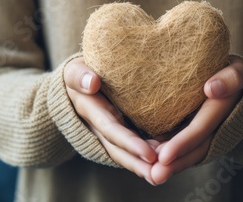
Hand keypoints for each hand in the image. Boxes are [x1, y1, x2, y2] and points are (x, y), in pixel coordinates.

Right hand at [64, 57, 157, 184]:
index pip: (112, 131)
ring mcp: (110, 133)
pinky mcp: (121, 131)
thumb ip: (80, 76)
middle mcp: (100, 128)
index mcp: (91, 112)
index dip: (129, 143)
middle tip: (161, 172)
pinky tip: (167, 159)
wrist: (78, 81)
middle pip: (119, 150)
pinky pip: (134, 146)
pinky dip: (149, 155)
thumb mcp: (75, 71)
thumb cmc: (80, 73)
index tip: (149, 154)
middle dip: (139, 163)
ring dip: (144, 165)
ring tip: (166, 171)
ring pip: (126, 153)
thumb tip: (93, 83)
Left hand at [150, 56, 242, 184]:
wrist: (235, 85)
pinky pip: (183, 149)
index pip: (201, 129)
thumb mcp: (237, 71)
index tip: (163, 156)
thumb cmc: (231, 73)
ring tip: (151, 174)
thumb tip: (212, 89)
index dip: (183, 143)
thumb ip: (231, 78)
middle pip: (195, 149)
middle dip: (175, 164)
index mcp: (222, 110)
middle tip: (155, 175)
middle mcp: (216, 128)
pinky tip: (150, 163)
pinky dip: (169, 157)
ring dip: (171, 166)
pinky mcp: (194, 134)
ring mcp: (206, 135)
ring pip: (189, 154)